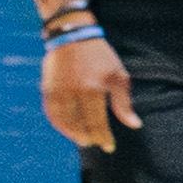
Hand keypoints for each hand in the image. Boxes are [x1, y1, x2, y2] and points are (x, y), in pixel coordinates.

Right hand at [38, 30, 130, 150]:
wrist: (72, 35)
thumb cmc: (100, 57)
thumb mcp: (118, 76)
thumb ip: (124, 103)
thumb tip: (135, 125)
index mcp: (94, 89)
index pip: (98, 121)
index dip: (103, 137)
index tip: (109, 147)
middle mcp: (74, 92)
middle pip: (80, 124)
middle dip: (89, 137)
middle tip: (96, 144)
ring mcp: (59, 90)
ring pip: (63, 121)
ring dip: (72, 134)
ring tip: (82, 140)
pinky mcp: (47, 88)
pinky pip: (50, 112)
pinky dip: (57, 123)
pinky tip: (65, 128)